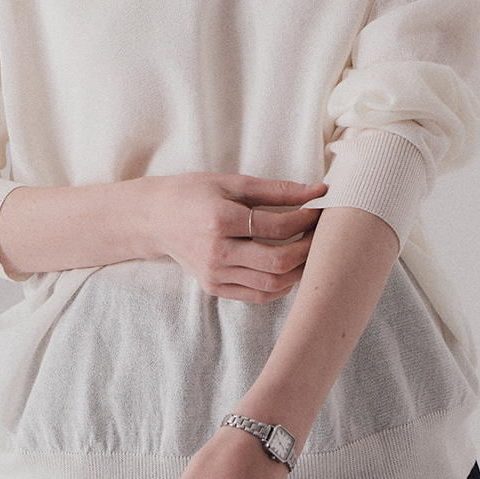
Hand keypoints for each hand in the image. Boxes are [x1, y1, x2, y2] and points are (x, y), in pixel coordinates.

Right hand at [144, 171, 322, 301]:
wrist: (156, 218)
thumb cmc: (194, 194)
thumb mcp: (232, 182)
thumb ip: (276, 189)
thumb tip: (319, 190)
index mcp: (219, 220)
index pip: (276, 228)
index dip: (305, 219)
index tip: (319, 210)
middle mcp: (216, 252)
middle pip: (278, 262)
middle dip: (309, 249)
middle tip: (323, 234)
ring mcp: (214, 275)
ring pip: (271, 284)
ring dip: (300, 271)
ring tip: (311, 251)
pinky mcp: (214, 288)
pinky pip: (258, 296)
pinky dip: (281, 286)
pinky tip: (289, 269)